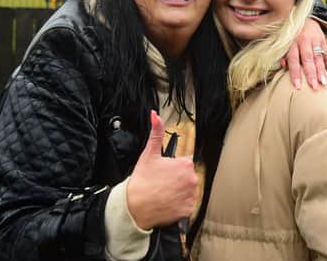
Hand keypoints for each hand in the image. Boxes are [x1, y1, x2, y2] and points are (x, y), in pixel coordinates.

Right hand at [126, 111, 197, 229]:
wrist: (134, 207)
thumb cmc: (142, 181)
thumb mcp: (149, 153)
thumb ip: (156, 132)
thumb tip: (156, 116)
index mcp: (185, 164)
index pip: (185, 163)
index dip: (173, 167)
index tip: (164, 172)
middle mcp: (192, 179)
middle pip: (187, 176)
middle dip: (177, 179)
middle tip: (162, 182)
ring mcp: (191, 196)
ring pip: (188, 190)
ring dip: (179, 191)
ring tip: (164, 192)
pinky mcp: (188, 210)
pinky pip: (187, 205)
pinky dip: (179, 204)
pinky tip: (168, 201)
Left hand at [284, 18, 326, 89]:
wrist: (301, 17)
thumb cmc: (289, 34)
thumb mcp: (283, 41)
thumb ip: (283, 54)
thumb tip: (283, 66)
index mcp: (292, 41)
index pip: (293, 59)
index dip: (295, 73)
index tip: (298, 86)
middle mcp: (304, 40)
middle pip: (308, 59)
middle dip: (311, 74)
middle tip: (314, 87)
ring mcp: (315, 40)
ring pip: (320, 57)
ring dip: (322, 71)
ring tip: (324, 84)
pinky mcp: (324, 40)